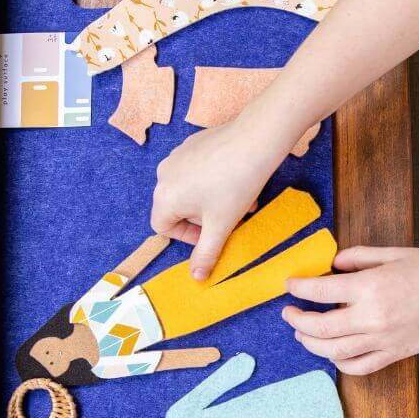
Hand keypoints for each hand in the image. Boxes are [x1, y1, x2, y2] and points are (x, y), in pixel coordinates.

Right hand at [151, 117, 282, 278]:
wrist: (255, 140)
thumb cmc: (235, 184)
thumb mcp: (221, 226)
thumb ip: (206, 253)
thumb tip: (196, 277)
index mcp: (164, 197)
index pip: (163, 228)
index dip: (188, 237)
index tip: (212, 236)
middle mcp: (164, 175)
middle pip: (178, 208)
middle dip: (206, 218)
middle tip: (231, 219)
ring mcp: (177, 156)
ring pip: (191, 189)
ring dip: (213, 201)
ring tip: (242, 202)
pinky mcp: (193, 143)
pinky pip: (198, 170)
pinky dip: (215, 181)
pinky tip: (239, 181)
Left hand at [283, 247, 418, 374]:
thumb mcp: (393, 254)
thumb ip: (357, 258)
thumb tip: (332, 266)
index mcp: (371, 287)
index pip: (320, 291)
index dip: (299, 288)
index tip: (290, 285)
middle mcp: (373, 318)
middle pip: (320, 327)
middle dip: (297, 320)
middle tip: (288, 313)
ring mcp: (383, 340)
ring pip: (334, 352)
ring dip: (311, 344)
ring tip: (302, 333)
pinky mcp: (393, 354)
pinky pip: (358, 367)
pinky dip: (339, 363)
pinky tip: (332, 352)